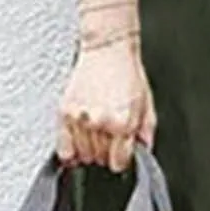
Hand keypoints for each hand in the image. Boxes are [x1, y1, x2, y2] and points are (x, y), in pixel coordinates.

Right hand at [56, 30, 155, 172]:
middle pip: (99, 158)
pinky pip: (62, 145)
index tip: (120, 154)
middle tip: (109, 141)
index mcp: (123, 122)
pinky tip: (76, 145)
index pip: (118, 161)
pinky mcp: (65, 112)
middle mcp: (100, 122)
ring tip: (95, 136)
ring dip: (88, 150)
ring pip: (82, 154)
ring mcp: (81, 118)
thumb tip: (143, 150)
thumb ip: (145, 132)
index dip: (120, 160)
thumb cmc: (128, 73)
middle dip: (106, 153)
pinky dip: (69, 150)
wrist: (108, 49)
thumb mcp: (146, 104)